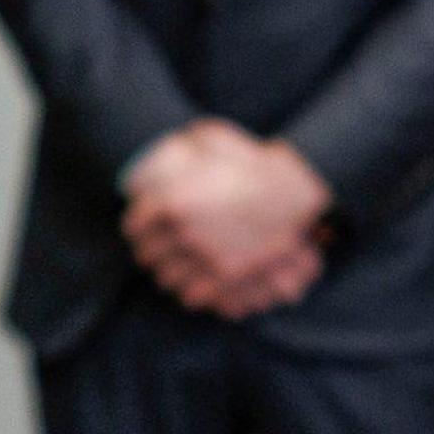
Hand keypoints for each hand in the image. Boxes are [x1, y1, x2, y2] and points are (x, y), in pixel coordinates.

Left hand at [124, 119, 330, 318]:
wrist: (298, 191)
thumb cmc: (257, 162)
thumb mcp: (217, 139)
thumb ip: (187, 141)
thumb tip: (173, 139)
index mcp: (173, 200)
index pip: (136, 225)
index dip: (137, 229)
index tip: (140, 231)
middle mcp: (185, 231)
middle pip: (148, 254)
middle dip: (150, 253)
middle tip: (154, 251)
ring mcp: (205, 256)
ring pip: (167, 277)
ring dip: (167, 273)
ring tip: (172, 269)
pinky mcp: (227, 276)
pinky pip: (191, 294)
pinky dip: (188, 291)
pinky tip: (193, 283)